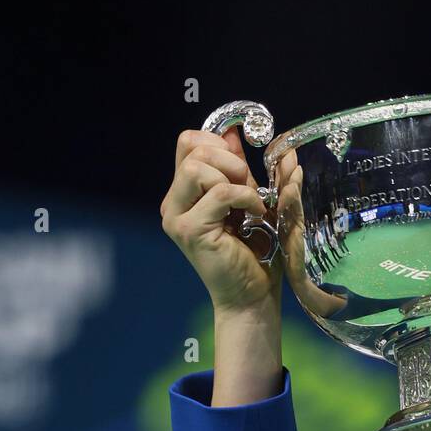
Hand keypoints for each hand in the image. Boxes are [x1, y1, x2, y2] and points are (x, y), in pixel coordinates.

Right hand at [161, 127, 282, 316]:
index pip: (188, 143)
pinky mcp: (190, 231)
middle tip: (251, 187)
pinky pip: (220, 193)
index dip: (218, 143)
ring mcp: (177, 218)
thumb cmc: (254, 255)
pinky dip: (246, 197)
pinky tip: (257, 215)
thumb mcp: (249, 201)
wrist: (252, 298)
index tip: (243, 167)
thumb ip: (239, 169)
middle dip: (229, 159)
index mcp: (183, 194)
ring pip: (197, 168)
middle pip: (191, 149)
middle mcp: (173, 204)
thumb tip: (234, 132)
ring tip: (252, 202)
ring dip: (234, 177)